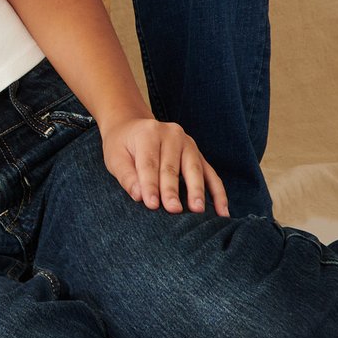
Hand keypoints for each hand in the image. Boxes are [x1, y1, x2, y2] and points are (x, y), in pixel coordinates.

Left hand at [101, 117, 227, 216]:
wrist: (133, 127)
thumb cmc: (122, 146)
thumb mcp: (115, 157)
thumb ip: (126, 176)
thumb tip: (139, 196)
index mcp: (148, 133)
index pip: (149, 163)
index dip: (150, 185)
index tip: (152, 205)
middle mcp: (171, 134)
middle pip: (172, 167)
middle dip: (172, 190)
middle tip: (174, 210)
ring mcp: (188, 143)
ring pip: (194, 169)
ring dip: (197, 191)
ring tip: (198, 211)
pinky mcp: (198, 154)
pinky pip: (211, 174)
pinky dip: (218, 193)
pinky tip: (222, 211)